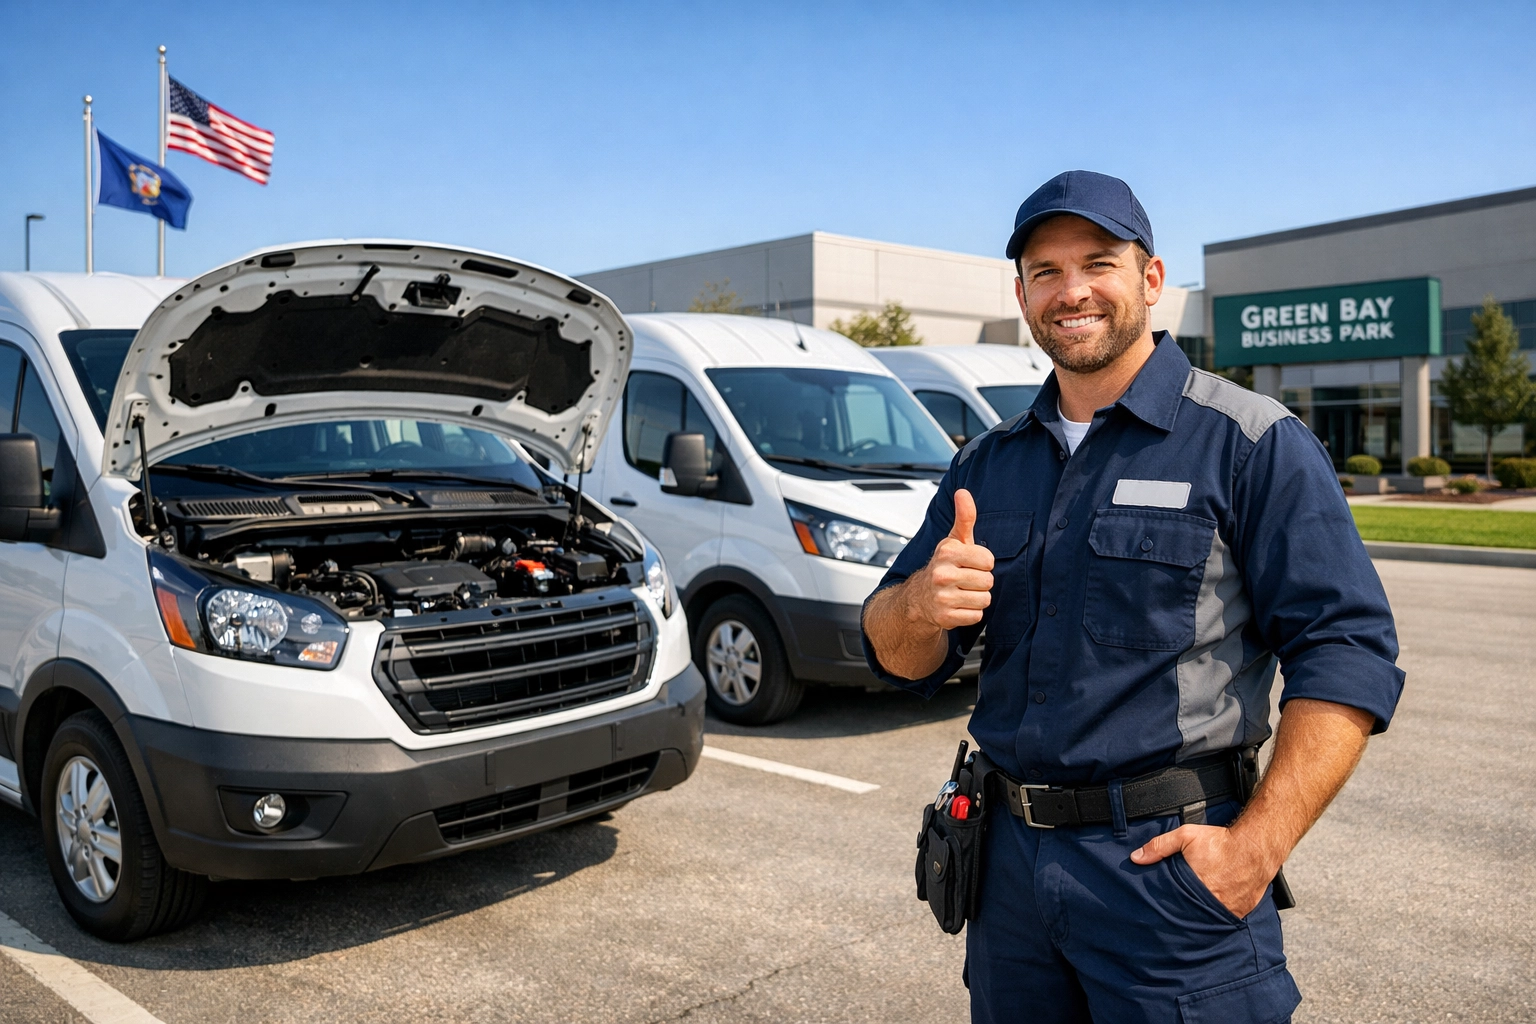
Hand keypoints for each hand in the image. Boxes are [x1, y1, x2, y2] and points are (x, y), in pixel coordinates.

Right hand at [908, 489, 994, 630]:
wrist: (920, 597)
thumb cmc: (944, 566)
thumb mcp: (954, 540)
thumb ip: (964, 517)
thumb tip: (963, 492)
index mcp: (947, 552)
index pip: (989, 560)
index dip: (983, 563)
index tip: (970, 563)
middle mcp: (942, 574)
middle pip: (988, 581)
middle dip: (981, 582)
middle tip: (965, 579)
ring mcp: (942, 597)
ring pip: (984, 600)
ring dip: (977, 598)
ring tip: (962, 592)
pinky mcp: (944, 617)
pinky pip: (976, 616)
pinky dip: (970, 613)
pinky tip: (958, 605)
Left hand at [1130, 824, 1276, 918]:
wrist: (1256, 847)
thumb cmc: (1221, 841)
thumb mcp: (1186, 836)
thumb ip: (1159, 846)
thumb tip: (1136, 857)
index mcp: (1195, 888)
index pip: (1173, 905)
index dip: (1165, 908)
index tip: (1156, 911)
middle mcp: (1212, 903)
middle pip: (1189, 915)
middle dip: (1181, 914)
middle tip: (1172, 914)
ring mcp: (1227, 910)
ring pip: (1207, 920)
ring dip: (1199, 917)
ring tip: (1190, 916)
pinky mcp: (1240, 912)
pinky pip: (1224, 919)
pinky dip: (1217, 917)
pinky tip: (1209, 912)